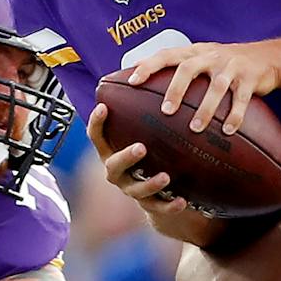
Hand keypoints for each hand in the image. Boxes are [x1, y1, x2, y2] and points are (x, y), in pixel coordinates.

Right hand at [88, 103, 217, 247]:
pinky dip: (170, 205)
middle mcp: (117, 172)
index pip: (96, 136)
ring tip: (165, 177)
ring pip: (135, 189)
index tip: (103, 107)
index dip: (96, 123)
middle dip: (126, 157)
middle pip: (113, 166)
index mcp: (111, 151)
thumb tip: (156, 72)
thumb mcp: (144, 132)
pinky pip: (158, 207)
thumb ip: (144, 111)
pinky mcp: (149, 205)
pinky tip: (183, 201)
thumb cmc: (150, 151)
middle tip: (141, 147)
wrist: (158, 191)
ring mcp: (131, 189)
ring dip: (149, 184)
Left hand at [126, 41, 280, 135]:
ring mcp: (232, 66)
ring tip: (196, 129)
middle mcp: (212, 56)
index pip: (168, 54)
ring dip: (206, 109)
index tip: (132, 81)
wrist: (268, 57)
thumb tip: (139, 76)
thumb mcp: (202, 58)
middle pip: (189, 68)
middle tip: (166, 111)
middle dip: (176, 89)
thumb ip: (177, 67)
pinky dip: (235, 115)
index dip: (149, 65)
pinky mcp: (250, 78)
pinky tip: (228, 131)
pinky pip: (242, 98)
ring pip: (217, 86)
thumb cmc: (224, 64)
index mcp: (195, 52)